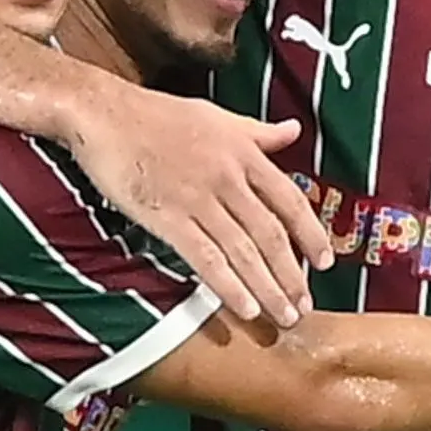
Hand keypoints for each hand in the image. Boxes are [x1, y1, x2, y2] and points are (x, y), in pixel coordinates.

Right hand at [67, 82, 330, 326]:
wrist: (105, 114)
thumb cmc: (159, 114)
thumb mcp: (218, 116)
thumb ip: (258, 132)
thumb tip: (293, 131)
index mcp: (243, 153)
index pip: (288, 200)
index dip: (310, 234)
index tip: (325, 262)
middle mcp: (228, 178)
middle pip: (270, 234)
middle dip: (292, 274)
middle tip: (305, 306)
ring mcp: (198, 200)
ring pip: (243, 251)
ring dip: (267, 288)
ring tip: (284, 316)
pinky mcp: (167, 218)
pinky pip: (204, 258)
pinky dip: (227, 286)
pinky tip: (244, 309)